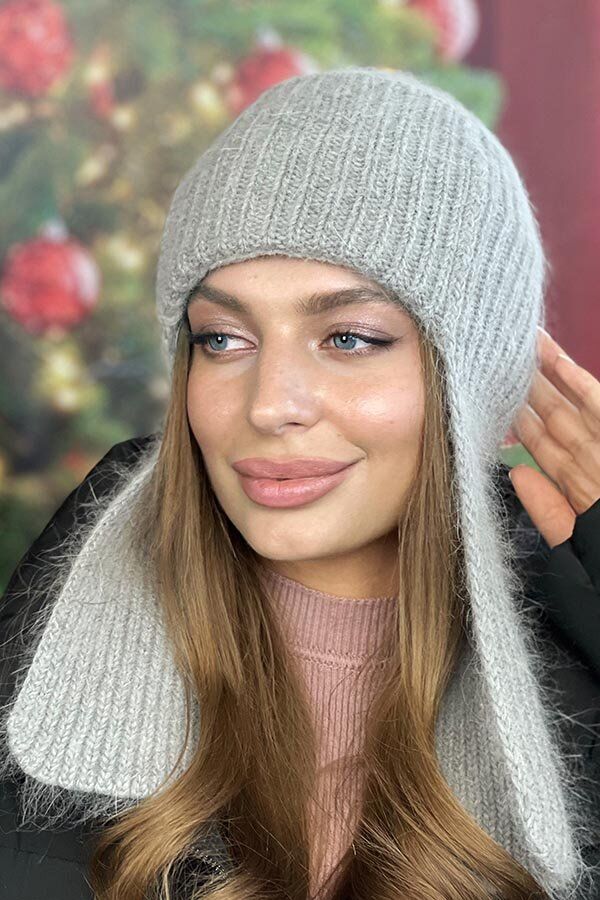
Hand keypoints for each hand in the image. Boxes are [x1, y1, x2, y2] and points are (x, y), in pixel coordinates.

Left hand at [510, 326, 599, 548]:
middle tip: (493, 359)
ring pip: (570, 402)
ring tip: (517, 345)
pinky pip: (598, 404)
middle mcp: (592, 459)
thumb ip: (548, 510)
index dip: (516, 419)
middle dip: (523, 389)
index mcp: (579, 483)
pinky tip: (554, 359)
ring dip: (545, 373)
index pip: (542, 444)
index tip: (487, 397)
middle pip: (552, 416)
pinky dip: (577, 381)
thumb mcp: (576, 542)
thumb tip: (518, 474)